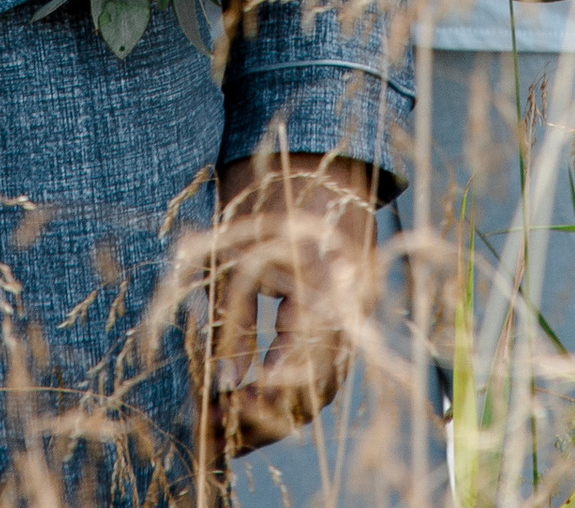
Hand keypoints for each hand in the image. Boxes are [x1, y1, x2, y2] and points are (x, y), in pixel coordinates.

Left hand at [201, 150, 377, 464]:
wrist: (316, 145)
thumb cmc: (269, 189)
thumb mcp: (238, 255)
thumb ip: (234, 324)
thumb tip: (223, 386)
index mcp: (327, 292)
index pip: (300, 378)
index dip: (260, 405)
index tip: (220, 411)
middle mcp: (351, 308)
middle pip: (315, 391)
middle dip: (267, 416)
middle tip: (219, 427)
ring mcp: (355, 309)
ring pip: (321, 381)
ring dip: (278, 404)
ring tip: (230, 415)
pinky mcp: (348, 305)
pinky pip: (324, 357)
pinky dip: (290, 377)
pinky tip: (253, 386)